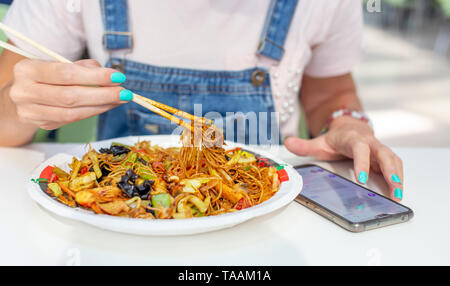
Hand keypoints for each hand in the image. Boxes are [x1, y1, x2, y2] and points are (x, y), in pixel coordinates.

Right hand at [8, 59, 128, 129]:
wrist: (23, 94)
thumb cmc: (46, 75)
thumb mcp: (58, 64)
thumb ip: (83, 67)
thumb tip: (110, 76)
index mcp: (27, 70)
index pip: (65, 73)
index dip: (94, 76)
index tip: (118, 76)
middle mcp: (24, 92)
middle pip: (70, 96)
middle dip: (102, 94)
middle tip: (125, 92)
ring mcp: (31, 112)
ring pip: (72, 113)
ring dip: (101, 106)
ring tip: (119, 100)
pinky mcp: (42, 125)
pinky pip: (72, 121)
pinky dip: (92, 113)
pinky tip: (106, 106)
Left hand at [284, 116, 403, 200]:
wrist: (350, 126)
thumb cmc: (336, 138)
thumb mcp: (319, 141)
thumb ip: (304, 145)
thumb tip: (287, 142)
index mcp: (353, 139)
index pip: (360, 149)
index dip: (362, 163)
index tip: (362, 179)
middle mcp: (369, 142)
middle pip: (384, 154)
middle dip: (390, 171)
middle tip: (393, 188)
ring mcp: (379, 149)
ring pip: (393, 159)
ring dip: (398, 176)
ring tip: (398, 195)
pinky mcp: (384, 156)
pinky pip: (395, 165)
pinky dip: (399, 177)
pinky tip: (398, 191)